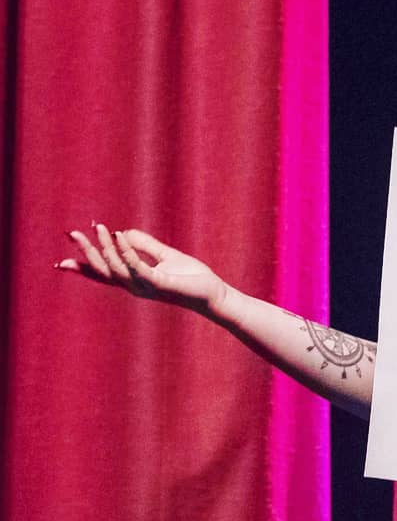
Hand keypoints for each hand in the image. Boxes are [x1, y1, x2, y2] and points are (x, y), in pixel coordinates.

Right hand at [57, 224, 229, 318]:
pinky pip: (137, 266)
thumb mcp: (164, 256)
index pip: (103, 275)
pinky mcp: (159, 283)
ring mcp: (145, 287)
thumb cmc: (190, 277)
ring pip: (116, 268)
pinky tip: (119, 235)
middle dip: (86, 253)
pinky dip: (126, 251)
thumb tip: (122, 232)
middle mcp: (135, 286)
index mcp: (134, 281)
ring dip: (105, 247)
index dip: (83, 268)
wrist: (212, 293)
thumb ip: (143, 245)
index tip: (60, 262)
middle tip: (70, 234)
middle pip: (103, 271)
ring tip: (97, 227)